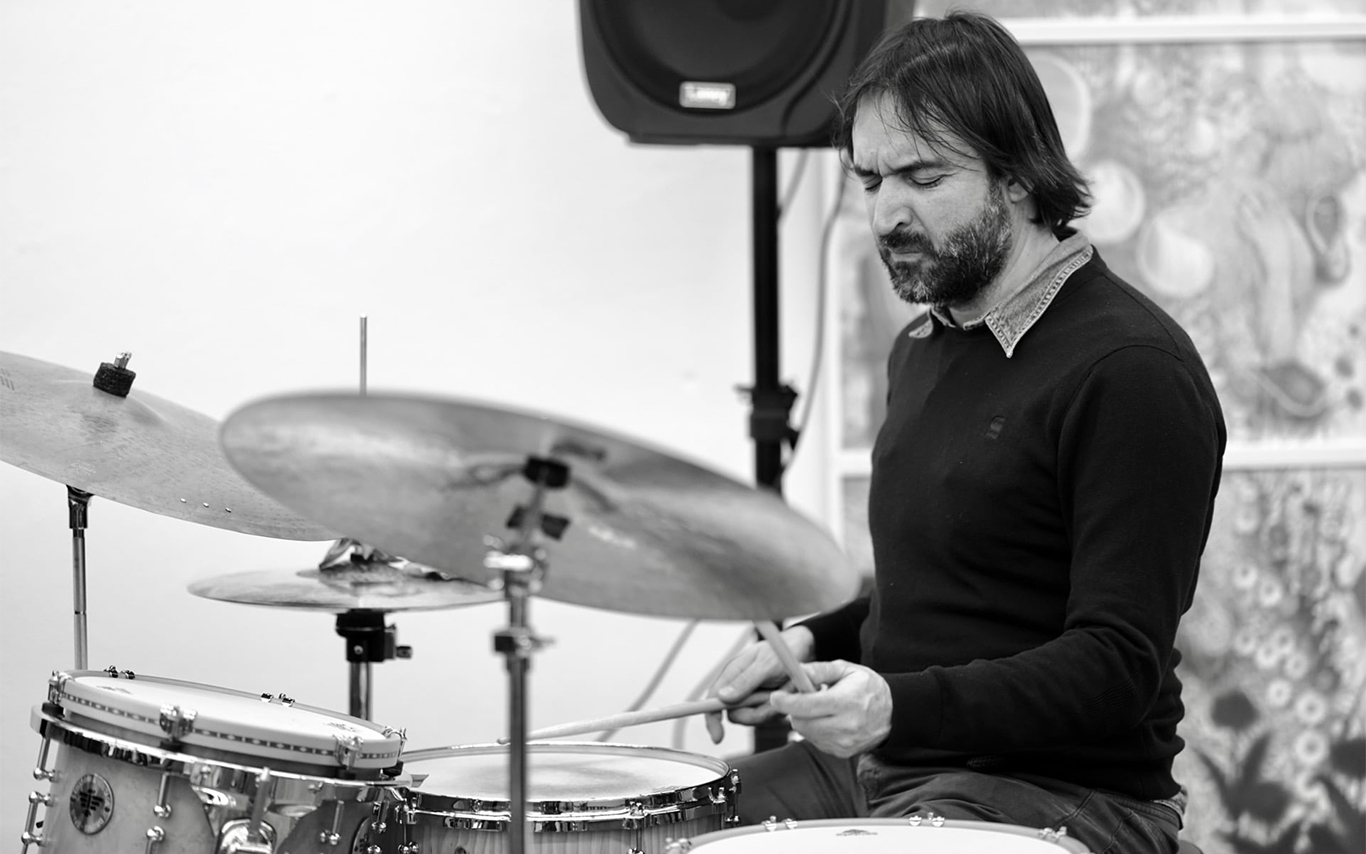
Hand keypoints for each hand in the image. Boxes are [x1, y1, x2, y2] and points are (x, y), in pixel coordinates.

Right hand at [704, 626, 813, 743]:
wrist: (803, 650)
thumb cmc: (782, 650)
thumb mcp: (766, 663)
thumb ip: (745, 681)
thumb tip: (722, 697)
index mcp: (732, 673)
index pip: (713, 700)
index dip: (712, 720)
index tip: (718, 737)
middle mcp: (739, 687)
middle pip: (737, 715)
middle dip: (757, 712)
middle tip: (774, 699)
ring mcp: (753, 696)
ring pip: (755, 717)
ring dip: (773, 707)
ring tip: (786, 688)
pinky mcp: (766, 703)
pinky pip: (769, 717)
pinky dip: (780, 708)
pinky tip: (788, 691)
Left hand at [769, 660, 891, 756]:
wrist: (893, 714)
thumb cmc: (867, 688)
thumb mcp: (847, 670)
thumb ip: (820, 670)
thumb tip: (797, 671)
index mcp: (846, 702)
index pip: (808, 705)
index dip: (787, 702)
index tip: (776, 697)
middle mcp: (845, 726)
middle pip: (802, 722)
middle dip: (795, 709)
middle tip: (805, 698)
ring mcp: (844, 743)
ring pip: (806, 733)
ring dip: (805, 720)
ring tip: (822, 708)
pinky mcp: (842, 753)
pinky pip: (815, 741)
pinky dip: (815, 730)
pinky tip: (829, 720)